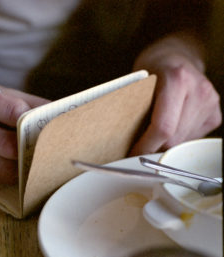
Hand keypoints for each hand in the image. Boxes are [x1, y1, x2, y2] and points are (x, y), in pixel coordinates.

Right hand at [0, 77, 48, 183]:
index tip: (47, 124)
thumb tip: (57, 114)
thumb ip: (25, 101)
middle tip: (47, 144)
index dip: (34, 121)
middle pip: (11, 147)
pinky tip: (13, 161)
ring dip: (23, 164)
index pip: (13, 113)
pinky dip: (9, 171)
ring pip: (5, 168)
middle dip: (32, 147)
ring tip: (32, 153)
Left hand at [130, 33, 221, 154]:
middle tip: (138, 147)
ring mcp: (210, 102)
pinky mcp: (215, 114)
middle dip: (154, 148)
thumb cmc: (152, 69)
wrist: (178, 55)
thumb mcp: (137, 81)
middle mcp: (198, 90)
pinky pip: (193, 139)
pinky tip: (170, 126)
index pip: (163, 126)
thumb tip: (124, 141)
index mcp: (177, 79)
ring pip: (184, 142)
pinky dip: (177, 139)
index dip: (146, 145)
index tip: (133, 153)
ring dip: (166, 144)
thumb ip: (134, 107)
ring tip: (153, 134)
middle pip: (174, 138)